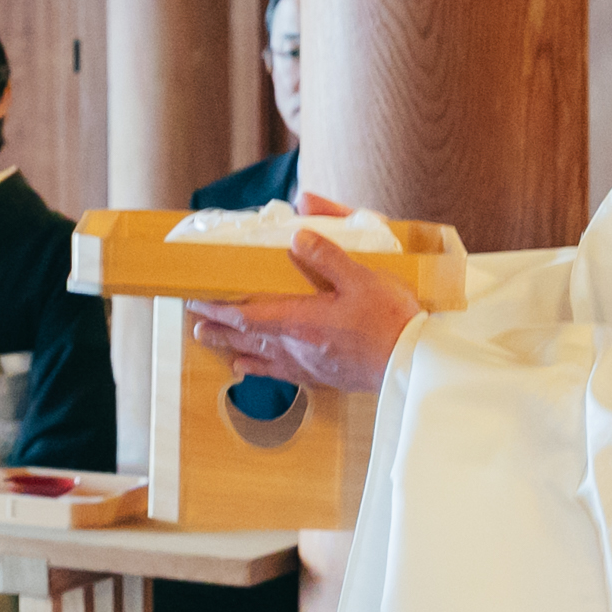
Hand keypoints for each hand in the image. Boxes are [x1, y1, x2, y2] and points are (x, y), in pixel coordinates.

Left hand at [182, 191, 421, 396]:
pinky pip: (286, 375)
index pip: (247, 314)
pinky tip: (257, 372)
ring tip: (217, 349)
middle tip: (196, 325)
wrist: (416, 366)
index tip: (196, 301)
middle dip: (221, 330)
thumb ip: (327, 254)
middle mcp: (298, 346)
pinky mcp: (326, 378)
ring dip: (238, 351)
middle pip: (249, 338)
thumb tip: (297, 232)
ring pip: (264, 358)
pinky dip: (265, 371)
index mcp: (300, 320)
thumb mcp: (361, 276)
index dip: (219, 307)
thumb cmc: (391, 321)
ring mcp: (311, 365)